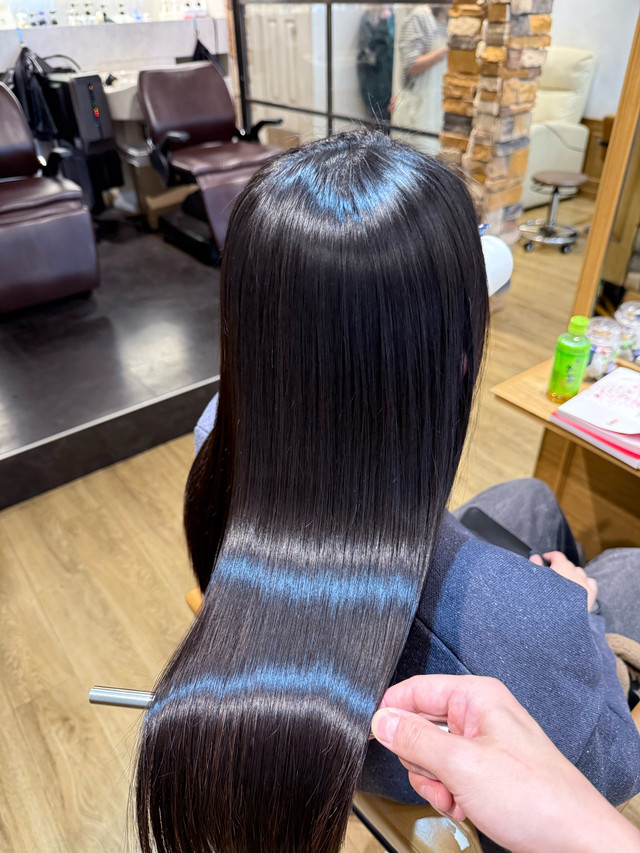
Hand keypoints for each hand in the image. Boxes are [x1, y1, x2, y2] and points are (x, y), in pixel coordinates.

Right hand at [370, 674, 639, 852]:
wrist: (575, 843)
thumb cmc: (535, 798)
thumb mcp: (462, 765)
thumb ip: (415, 740)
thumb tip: (382, 721)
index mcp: (476, 697)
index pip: (415, 689)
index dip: (392, 712)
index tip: (375, 734)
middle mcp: (479, 716)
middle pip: (419, 726)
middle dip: (422, 760)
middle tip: (439, 777)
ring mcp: (482, 746)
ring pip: (430, 757)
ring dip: (435, 783)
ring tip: (457, 796)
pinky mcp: (485, 773)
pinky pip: (447, 778)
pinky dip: (448, 796)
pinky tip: (466, 807)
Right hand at [530, 551, 597, 610]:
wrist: (558, 618)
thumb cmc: (545, 599)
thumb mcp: (536, 580)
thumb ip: (535, 565)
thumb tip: (535, 557)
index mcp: (561, 567)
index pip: (557, 555)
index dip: (550, 556)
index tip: (545, 559)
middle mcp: (574, 572)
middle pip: (568, 564)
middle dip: (560, 567)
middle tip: (552, 575)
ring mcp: (584, 583)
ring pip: (579, 573)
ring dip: (572, 575)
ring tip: (564, 583)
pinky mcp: (591, 594)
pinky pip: (591, 582)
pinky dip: (586, 583)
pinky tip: (579, 587)